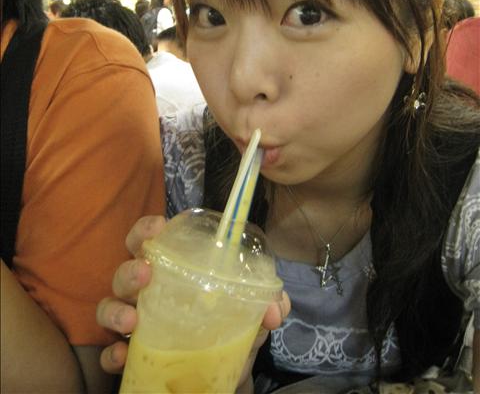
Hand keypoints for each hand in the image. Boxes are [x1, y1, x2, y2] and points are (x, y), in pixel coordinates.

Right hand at [96, 214, 290, 379]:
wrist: (221, 372)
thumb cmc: (227, 325)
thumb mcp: (250, 312)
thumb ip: (267, 304)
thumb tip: (276, 308)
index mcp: (172, 268)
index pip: (151, 239)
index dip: (148, 229)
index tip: (159, 225)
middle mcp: (147, 289)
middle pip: (125, 268)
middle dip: (131, 268)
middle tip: (146, 272)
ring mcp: (135, 320)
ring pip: (109, 305)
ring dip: (116, 308)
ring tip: (132, 318)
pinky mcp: (131, 353)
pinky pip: (110, 350)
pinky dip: (113, 352)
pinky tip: (124, 354)